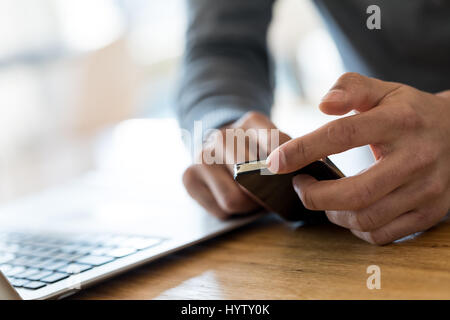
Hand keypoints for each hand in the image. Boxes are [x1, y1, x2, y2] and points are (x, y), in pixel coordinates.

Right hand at [183, 112, 290, 217]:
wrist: (222, 147)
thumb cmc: (257, 153)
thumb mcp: (278, 147)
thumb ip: (290, 156)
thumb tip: (301, 174)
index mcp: (252, 122)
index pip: (275, 145)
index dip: (285, 165)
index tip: (291, 178)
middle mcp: (223, 135)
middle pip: (251, 178)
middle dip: (265, 193)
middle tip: (271, 195)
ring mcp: (202, 154)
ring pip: (234, 199)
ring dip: (248, 205)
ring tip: (252, 198)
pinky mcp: (188, 175)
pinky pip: (218, 208)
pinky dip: (231, 212)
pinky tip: (233, 197)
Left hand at [267, 72, 449, 244]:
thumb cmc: (410, 112)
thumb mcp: (384, 91)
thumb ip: (351, 87)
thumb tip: (323, 104)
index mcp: (399, 121)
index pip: (342, 135)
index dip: (302, 150)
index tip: (274, 162)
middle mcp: (415, 158)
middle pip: (354, 192)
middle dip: (314, 195)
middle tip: (299, 185)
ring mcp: (427, 190)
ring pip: (366, 218)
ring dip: (332, 213)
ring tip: (321, 198)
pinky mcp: (430, 213)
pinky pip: (383, 234)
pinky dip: (356, 228)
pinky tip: (348, 212)